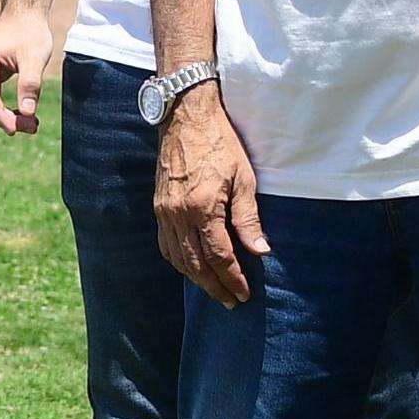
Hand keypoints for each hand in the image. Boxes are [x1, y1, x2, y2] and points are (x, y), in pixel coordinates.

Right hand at [0, 6, 57, 134]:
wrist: (24, 13)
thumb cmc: (30, 31)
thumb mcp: (35, 57)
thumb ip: (30, 85)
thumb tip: (27, 114)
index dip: (2, 117)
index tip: (18, 129)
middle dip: (7, 120)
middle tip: (34, 127)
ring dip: (6, 117)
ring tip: (32, 123)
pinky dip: (4, 110)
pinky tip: (23, 115)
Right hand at [152, 86, 263, 306]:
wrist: (185, 116)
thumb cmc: (220, 143)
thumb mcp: (243, 178)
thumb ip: (248, 218)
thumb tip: (260, 251)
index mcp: (202, 207)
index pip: (218, 256)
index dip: (233, 278)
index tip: (244, 294)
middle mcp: (178, 214)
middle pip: (196, 264)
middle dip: (215, 287)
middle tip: (231, 302)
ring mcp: (164, 212)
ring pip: (178, 258)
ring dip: (196, 279)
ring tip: (214, 290)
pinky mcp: (158, 207)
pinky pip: (166, 245)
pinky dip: (179, 262)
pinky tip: (191, 267)